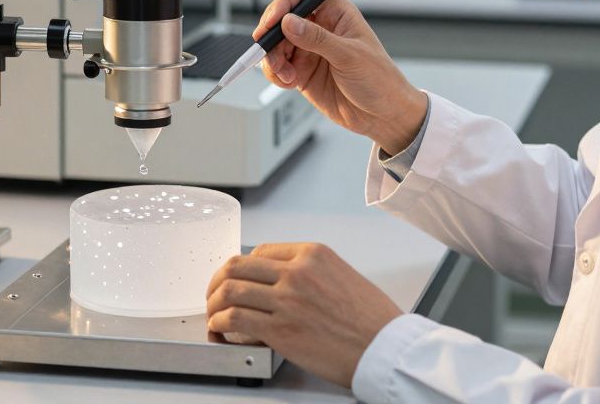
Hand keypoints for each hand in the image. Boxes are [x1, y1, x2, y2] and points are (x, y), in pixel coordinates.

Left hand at [206, 243, 403, 388]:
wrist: (386, 347)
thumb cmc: (372, 319)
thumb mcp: (342, 276)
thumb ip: (310, 273)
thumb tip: (282, 283)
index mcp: (312, 254)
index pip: (259, 252)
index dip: (240, 269)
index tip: (235, 281)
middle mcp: (297, 272)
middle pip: (237, 266)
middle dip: (217, 282)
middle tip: (214, 296)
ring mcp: (287, 299)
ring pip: (230, 291)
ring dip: (213, 305)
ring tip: (213, 317)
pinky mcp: (281, 329)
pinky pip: (235, 319)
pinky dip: (219, 324)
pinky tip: (220, 330)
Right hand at [256, 0, 427, 154]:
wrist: (382, 116)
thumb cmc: (379, 79)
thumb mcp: (349, 55)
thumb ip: (317, 39)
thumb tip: (289, 22)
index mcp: (335, 13)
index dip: (282, 5)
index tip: (272, 22)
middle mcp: (319, 28)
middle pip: (281, 21)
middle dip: (271, 37)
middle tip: (266, 51)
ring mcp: (309, 50)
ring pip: (276, 45)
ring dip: (272, 59)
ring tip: (284, 74)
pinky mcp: (302, 72)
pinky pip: (278, 67)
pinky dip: (275, 74)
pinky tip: (288, 82)